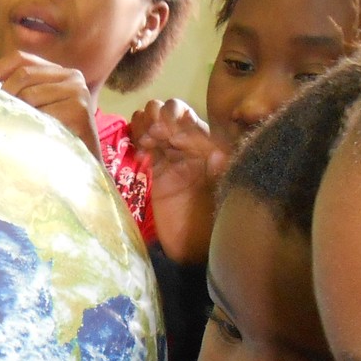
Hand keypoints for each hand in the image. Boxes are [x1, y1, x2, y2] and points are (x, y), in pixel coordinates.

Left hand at [0, 52, 97, 155]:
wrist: (83, 165)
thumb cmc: (55, 138)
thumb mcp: (35, 110)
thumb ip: (18, 94)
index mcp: (58, 72)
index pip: (21, 59)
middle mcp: (71, 75)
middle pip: (23, 75)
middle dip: (4, 94)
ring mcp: (78, 91)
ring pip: (29, 95)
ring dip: (18, 114)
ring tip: (16, 130)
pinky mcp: (80, 110)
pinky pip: (43, 114)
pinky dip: (32, 126)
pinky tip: (32, 138)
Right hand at [129, 99, 227, 264]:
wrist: (195, 249)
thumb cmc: (214, 223)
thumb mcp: (224, 195)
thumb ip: (222, 174)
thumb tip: (215, 154)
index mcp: (210, 145)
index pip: (188, 116)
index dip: (175, 119)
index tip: (170, 137)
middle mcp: (189, 144)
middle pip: (167, 110)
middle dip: (157, 119)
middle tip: (154, 139)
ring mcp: (170, 154)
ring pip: (151, 120)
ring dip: (144, 125)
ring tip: (146, 145)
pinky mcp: (154, 167)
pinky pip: (141, 140)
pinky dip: (136, 139)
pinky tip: (140, 156)